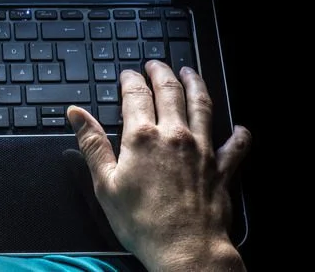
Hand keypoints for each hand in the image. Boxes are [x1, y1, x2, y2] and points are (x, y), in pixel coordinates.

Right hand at [67, 61, 249, 271]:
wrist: (185, 249)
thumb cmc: (142, 222)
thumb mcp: (105, 184)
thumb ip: (92, 144)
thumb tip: (76, 115)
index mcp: (143, 137)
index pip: (136, 95)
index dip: (131, 79)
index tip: (128, 74)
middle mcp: (175, 135)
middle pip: (170, 91)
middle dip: (162, 72)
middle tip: (156, 64)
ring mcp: (201, 148)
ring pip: (202, 104)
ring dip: (195, 84)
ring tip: (190, 73)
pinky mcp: (221, 167)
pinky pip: (235, 144)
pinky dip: (238, 134)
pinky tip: (239, 128)